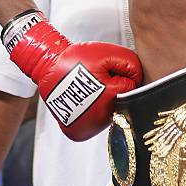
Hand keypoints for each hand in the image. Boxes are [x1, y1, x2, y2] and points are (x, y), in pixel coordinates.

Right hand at [2, 11, 142, 140]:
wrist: (47, 68)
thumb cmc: (75, 61)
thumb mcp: (107, 53)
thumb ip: (130, 63)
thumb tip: (139, 76)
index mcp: (111, 98)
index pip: (132, 87)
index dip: (121, 75)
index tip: (108, 71)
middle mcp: (101, 118)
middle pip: (121, 102)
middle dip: (114, 89)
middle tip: (97, 79)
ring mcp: (89, 128)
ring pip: (108, 114)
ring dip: (104, 102)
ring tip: (89, 89)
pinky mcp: (78, 133)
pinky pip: (94, 123)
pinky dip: (92, 113)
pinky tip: (84, 100)